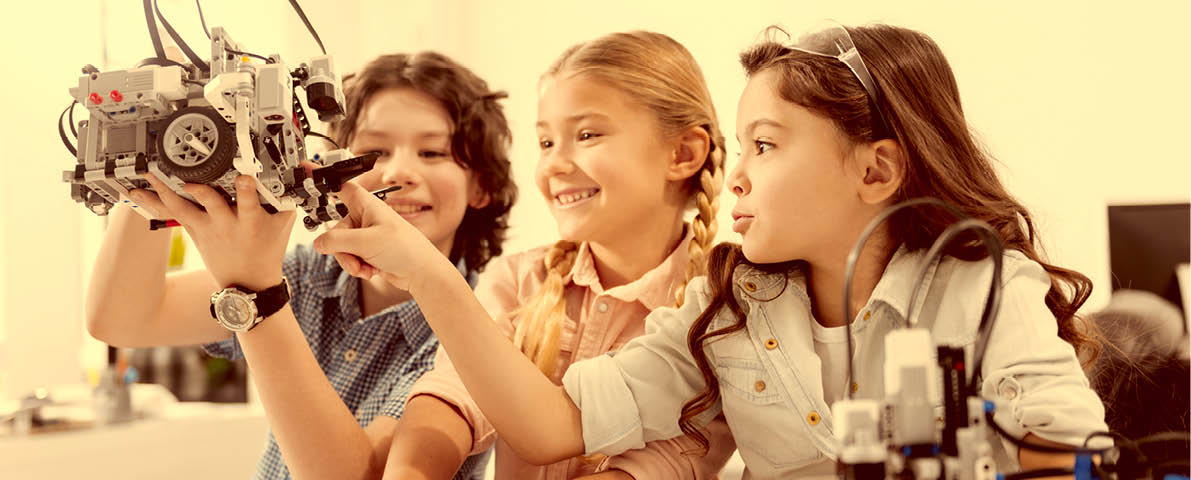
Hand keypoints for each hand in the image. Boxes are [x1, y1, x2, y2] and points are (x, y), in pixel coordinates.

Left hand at [130, 173, 293, 290]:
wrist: (248, 284)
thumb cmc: (267, 250)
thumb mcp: (282, 224)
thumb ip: (285, 198)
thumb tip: (295, 171)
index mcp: (251, 222)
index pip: (250, 203)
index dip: (246, 190)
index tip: (243, 178)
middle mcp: (226, 224)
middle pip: (209, 202)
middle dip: (197, 189)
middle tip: (183, 174)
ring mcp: (207, 228)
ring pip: (182, 208)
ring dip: (163, 191)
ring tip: (149, 175)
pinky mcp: (193, 230)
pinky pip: (170, 214)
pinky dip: (152, 202)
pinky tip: (135, 192)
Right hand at [312, 181, 445, 291]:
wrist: (422, 273)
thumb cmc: (406, 249)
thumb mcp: (366, 242)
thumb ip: (337, 241)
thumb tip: (318, 243)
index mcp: (366, 204)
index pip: (340, 186)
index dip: (323, 178)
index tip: (305, 169)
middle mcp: (364, 217)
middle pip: (335, 228)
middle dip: (342, 249)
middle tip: (356, 257)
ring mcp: (365, 234)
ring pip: (340, 247)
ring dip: (350, 261)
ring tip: (366, 267)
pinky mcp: (367, 250)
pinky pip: (350, 258)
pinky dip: (358, 266)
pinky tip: (372, 270)